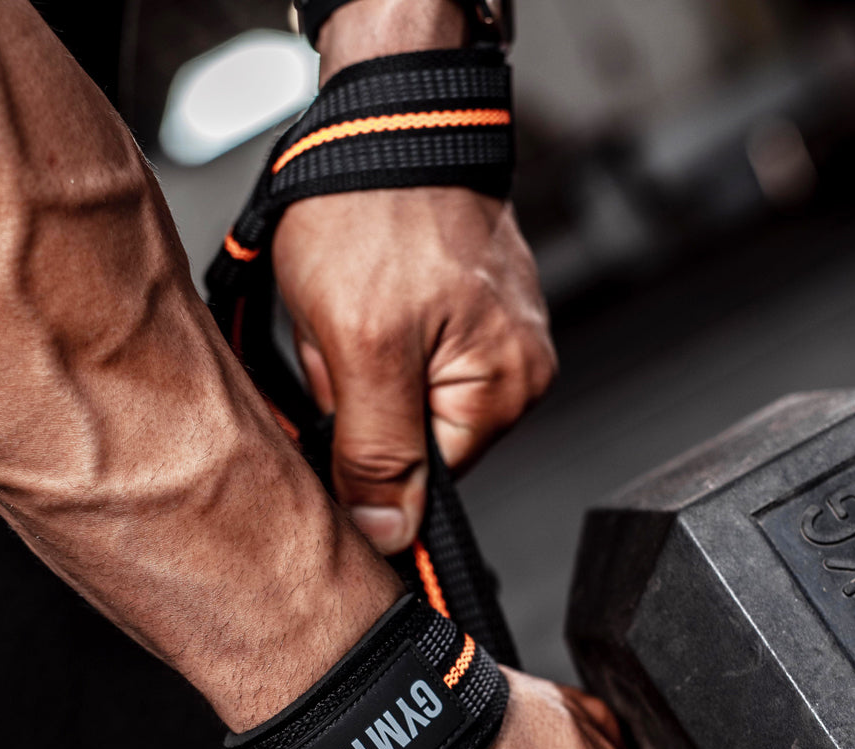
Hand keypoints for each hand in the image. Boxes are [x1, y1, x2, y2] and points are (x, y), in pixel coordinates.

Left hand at [271, 187, 556, 554]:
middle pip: (412, 444)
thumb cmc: (376, 205)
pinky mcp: (468, 310)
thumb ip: (378, 452)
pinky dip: (367, 339)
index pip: (424, 487)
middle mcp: (516, 372)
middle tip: (341, 342)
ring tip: (351, 309)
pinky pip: (403, 358)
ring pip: (400, 401)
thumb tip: (390, 536)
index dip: (364, 457)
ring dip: (357, 370)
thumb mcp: (361, 345)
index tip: (338, 404)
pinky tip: (362, 295)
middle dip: (359, 409)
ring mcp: (495, 338)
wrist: (385, 107)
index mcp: (504, 392)